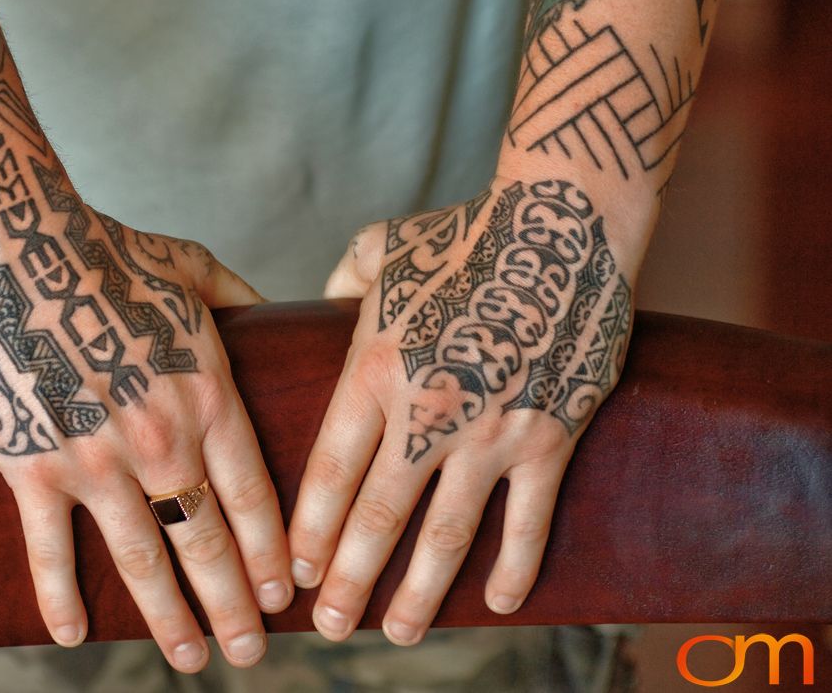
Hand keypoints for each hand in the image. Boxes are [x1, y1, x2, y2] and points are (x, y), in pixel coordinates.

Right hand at [0, 156, 288, 671]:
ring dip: (167, 617)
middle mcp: (160, 440)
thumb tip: (280, 312)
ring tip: (189, 659)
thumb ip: (244, 301)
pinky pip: (47, 546)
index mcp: (207, 397)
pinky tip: (73, 635)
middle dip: (231, 606)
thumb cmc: (110, 255)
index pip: (252, 497)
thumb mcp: (195, 270)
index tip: (283, 598)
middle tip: (250, 654)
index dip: (270, 554)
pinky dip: (56, 596)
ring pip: (141, 558)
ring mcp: (95, 460)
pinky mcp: (32, 466)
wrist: (17, 249)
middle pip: (206, 541)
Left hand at [289, 176, 633, 643]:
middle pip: (377, 518)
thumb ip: (338, 282)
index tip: (294, 574)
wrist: (562, 223)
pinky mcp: (549, 436)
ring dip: (420, 592)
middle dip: (350, 581)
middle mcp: (427, 410)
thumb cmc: (465, 235)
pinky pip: (530, 518)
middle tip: (332, 626)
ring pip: (448, 534)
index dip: (309, 532)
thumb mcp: (381, 250)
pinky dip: (515, 565)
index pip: (330, 473)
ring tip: (400, 633)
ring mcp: (492, 430)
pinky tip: (498, 601)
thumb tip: (319, 302)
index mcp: (374, 369)